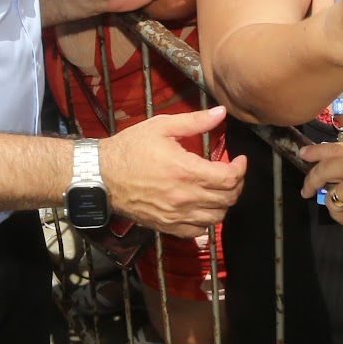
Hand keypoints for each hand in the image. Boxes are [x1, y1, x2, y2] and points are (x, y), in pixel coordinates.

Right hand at [99, 106, 246, 236]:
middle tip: (232, 172)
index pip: (229, 178)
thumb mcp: (162, 127)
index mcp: (186, 171)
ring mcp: (175, 215)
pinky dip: (206, 220)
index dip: (241, 168)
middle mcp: (184, 197)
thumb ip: (195, 121)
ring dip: (224, 202)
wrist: (101, 175)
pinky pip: (197, 231)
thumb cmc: (130, 149)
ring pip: (216, 217)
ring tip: (219, 188)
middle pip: (228, 199)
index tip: (238, 160)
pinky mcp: (166, 225)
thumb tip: (221, 112)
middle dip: (237, 184)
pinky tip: (203, 206)